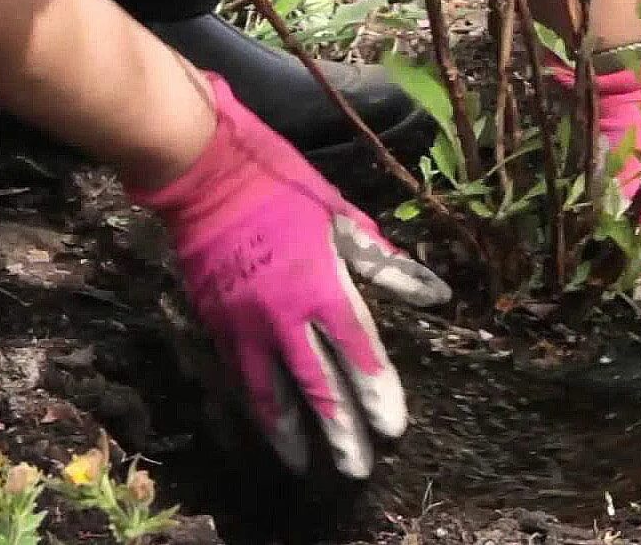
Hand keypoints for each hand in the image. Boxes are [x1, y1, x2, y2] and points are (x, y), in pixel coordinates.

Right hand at [129, 74, 449, 479]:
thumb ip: (386, 262)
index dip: (377, 391)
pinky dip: (256, 404)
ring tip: (308, 464)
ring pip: (269, 391)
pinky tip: (269, 423)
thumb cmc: (282, 186)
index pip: (358, 350)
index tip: (393, 428)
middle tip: (359, 468)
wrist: (205, 173)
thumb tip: (436, 293)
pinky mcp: (214, 321)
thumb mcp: (342, 216)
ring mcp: (244, 322)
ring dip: (291, 432)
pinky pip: (239, 374)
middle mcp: (283, 314)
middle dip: (341, 429)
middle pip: (317, 384)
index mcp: (321, 284)